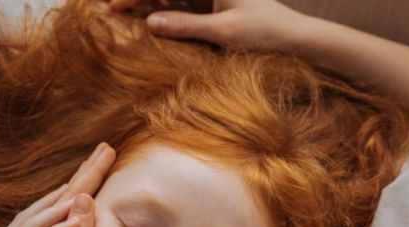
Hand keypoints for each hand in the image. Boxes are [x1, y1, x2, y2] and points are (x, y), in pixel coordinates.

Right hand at [110, 0, 307, 51]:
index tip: (117, 3)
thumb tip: (149, 23)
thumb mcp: (223, 31)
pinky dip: (165, 12)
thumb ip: (186, 25)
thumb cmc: (265, 33)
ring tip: (123, 10)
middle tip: (113, 5)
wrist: (295, 40)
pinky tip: (149, 19)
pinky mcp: (213, 7)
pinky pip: (182, 7)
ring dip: (150, 3)